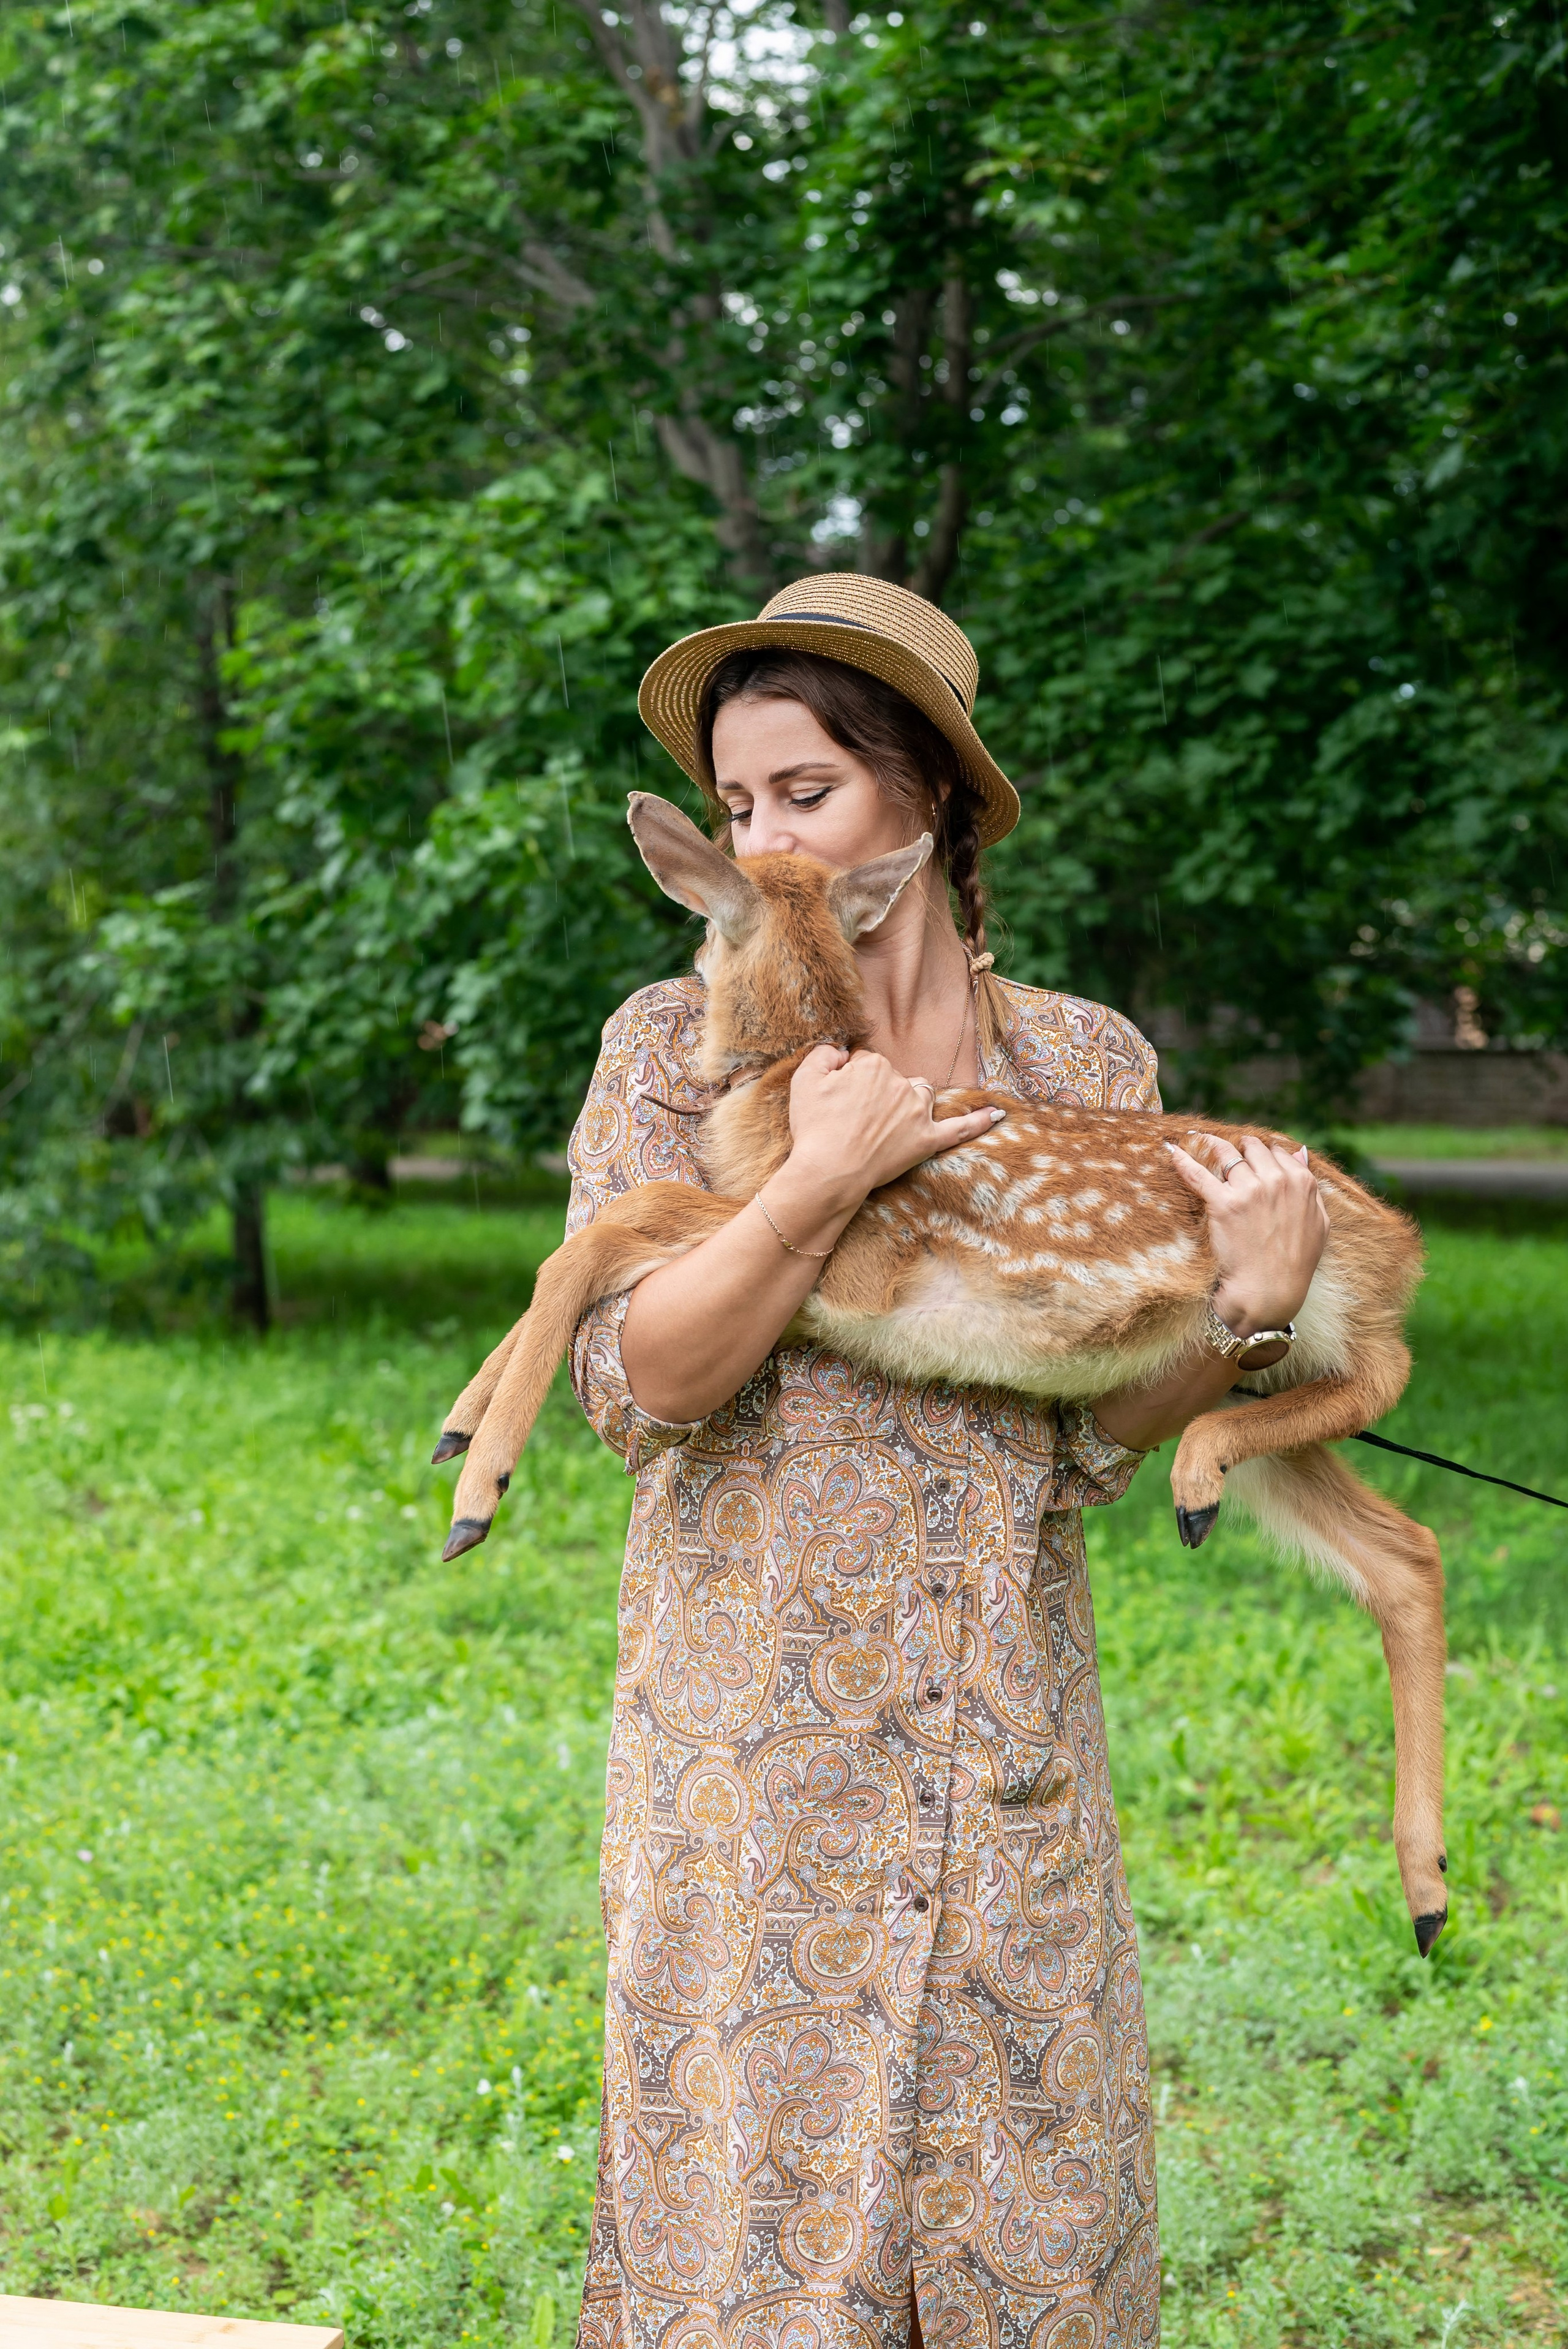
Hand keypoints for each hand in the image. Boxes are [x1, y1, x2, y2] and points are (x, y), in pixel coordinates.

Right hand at [785, 1044, 1004, 1216]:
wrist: (829, 1172)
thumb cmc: (814, 1128)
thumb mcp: (804, 1081)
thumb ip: (824, 1054)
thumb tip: (841, 1050)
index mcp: (873, 1066)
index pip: (865, 1062)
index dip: (848, 1081)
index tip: (838, 1100)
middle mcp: (900, 1084)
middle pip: (893, 1078)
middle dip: (877, 1093)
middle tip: (853, 1120)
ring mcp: (917, 1113)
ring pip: (921, 1094)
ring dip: (910, 1101)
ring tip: (888, 1123)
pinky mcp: (927, 1141)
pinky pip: (959, 1128)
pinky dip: (979, 1121)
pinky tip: (998, 1114)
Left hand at [1165, 1133, 1328, 1335]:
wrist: (1269, 1292)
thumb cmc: (1295, 1264)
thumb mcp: (1318, 1223)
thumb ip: (1310, 1185)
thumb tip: (1299, 1152)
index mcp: (1301, 1183)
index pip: (1276, 1152)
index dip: (1262, 1154)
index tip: (1250, 1158)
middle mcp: (1276, 1180)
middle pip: (1252, 1148)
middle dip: (1240, 1148)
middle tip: (1226, 1153)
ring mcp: (1249, 1190)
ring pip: (1226, 1154)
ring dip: (1213, 1146)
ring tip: (1200, 1141)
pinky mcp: (1223, 1203)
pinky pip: (1198, 1174)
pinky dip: (1184, 1160)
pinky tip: (1173, 1151)